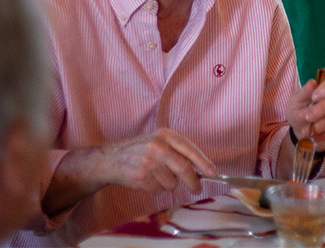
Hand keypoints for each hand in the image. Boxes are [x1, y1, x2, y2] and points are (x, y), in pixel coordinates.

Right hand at [94, 128, 218, 195]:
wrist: (111, 158)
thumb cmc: (140, 150)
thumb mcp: (158, 141)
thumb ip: (178, 151)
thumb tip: (202, 168)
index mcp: (165, 135)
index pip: (189, 149)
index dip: (203, 162)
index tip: (213, 172)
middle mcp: (157, 146)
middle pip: (184, 168)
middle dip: (193, 182)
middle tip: (197, 189)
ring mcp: (147, 162)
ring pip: (171, 183)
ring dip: (169, 185)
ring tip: (158, 177)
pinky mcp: (140, 177)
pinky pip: (158, 190)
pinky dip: (157, 189)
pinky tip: (148, 181)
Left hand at [288, 72, 324, 152]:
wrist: (300, 130)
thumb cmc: (300, 110)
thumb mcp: (296, 101)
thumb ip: (304, 93)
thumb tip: (313, 83)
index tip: (314, 97)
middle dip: (322, 109)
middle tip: (308, 116)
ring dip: (321, 124)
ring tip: (307, 130)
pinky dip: (322, 136)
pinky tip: (312, 137)